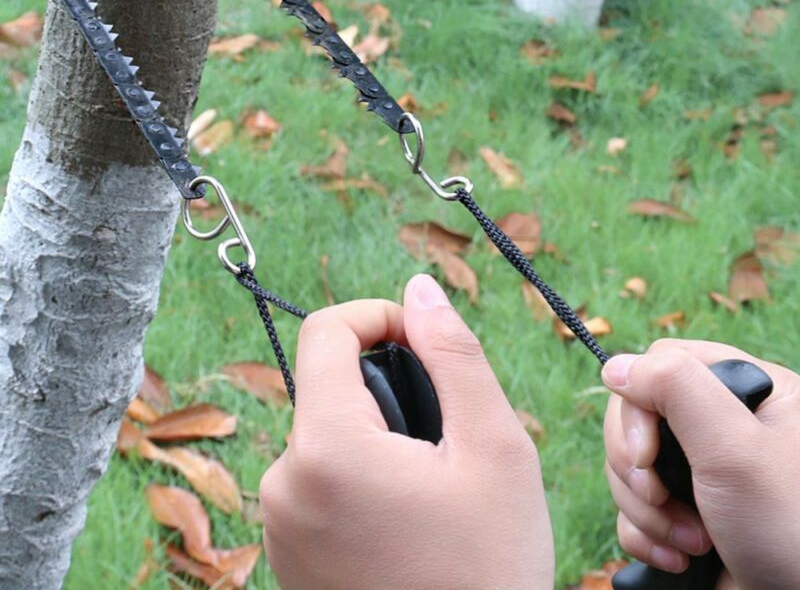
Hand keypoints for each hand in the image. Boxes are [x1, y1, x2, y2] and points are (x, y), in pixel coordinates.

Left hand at [259, 274, 554, 589]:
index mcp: (327, 447)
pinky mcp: (286, 552)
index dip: (377, 316)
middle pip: (329, 384)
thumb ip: (452, 355)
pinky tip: (408, 518)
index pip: (326, 331)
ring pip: (329, 431)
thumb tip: (419, 289)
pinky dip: (360, 473)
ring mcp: (279, 522)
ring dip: (379, 433)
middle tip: (447, 433)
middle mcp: (283, 481)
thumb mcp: (493, 448)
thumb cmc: (489, 569)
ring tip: (434, 485)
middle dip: (387, 386)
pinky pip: (318, 478)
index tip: (422, 339)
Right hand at [602, 338, 799, 589]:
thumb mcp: (734, 447)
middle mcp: (722, 424)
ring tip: (692, 543)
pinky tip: (680, 557)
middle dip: (638, 466)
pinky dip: (645, 534)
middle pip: (635, 416)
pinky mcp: (686, 512)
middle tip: (661, 497)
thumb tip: (615, 366)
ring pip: (630, 465)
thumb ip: (674, 387)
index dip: (637, 406)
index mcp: (745, 390)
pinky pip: (633, 507)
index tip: (645, 453)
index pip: (660, 363)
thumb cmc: (792, 531)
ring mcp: (702, 470)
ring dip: (646, 509)